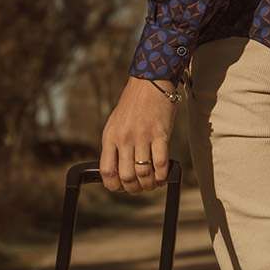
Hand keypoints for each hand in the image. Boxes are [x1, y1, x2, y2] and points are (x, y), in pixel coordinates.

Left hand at [99, 75, 179, 193]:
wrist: (150, 81)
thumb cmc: (133, 103)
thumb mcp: (115, 123)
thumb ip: (114, 145)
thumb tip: (118, 171)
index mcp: (110, 137)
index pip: (107, 172)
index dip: (114, 185)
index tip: (122, 186)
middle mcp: (124, 138)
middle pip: (127, 177)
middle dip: (135, 188)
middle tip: (141, 187)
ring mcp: (142, 136)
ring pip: (144, 173)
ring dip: (149, 184)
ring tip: (153, 182)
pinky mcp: (160, 134)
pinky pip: (160, 164)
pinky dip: (162, 175)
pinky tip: (163, 175)